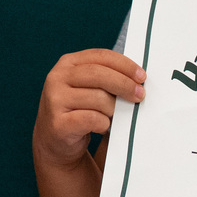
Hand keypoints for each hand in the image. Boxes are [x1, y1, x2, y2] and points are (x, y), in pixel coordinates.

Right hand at [33, 48, 144, 169]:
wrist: (56, 139)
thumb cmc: (80, 109)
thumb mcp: (89, 86)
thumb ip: (107, 77)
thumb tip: (138, 79)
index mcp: (68, 63)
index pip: (101, 56)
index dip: (125, 65)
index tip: (142, 77)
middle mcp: (57, 78)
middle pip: (100, 74)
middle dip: (125, 85)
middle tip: (139, 95)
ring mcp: (55, 100)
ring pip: (99, 98)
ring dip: (114, 109)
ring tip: (114, 117)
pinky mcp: (58, 123)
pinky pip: (93, 119)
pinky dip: (104, 124)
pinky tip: (103, 127)